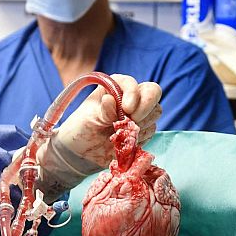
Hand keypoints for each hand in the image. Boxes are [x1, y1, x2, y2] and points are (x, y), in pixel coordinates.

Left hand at [40, 74, 161, 194]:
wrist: (80, 152)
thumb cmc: (81, 129)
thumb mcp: (88, 118)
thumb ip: (103, 110)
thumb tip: (111, 99)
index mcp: (114, 87)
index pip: (133, 83)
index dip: (133, 93)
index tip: (127, 108)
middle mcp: (129, 96)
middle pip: (152, 93)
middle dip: (145, 108)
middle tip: (132, 121)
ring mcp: (138, 113)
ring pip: (155, 113)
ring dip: (141, 124)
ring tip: (121, 133)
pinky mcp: (142, 130)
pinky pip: (151, 131)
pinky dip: (141, 137)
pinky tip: (125, 141)